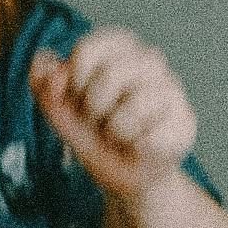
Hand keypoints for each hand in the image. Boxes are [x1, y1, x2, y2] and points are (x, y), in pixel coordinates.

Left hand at [30, 27, 197, 207]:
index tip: (78, 96)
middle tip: (100, 120)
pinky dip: (137, 149)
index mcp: (118, 49)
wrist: (123, 178)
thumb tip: (42, 60)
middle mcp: (149, 61)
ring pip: (135, 106)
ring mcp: (171, 89)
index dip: (75, 79)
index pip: (89, 49)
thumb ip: (45, 85)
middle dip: (94, 107)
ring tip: (119, 135)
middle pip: (111, 74)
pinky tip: (141, 147)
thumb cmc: (96, 136)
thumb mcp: (61, 113)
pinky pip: (152, 136)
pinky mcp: (185, 121)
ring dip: (115, 130)